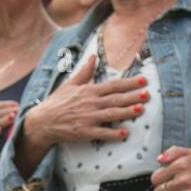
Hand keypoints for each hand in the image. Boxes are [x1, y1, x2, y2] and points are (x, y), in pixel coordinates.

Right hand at [24, 54, 148, 145]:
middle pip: (115, 99)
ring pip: (111, 114)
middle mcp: (90, 103)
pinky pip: (101, 133)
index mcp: (89, 91)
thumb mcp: (70, 84)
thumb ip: (85, 71)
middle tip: (147, 94)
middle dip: (132, 96)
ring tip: (141, 110)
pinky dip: (113, 133)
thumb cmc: (56, 103)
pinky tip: (124, 133)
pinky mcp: (84, 132)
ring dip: (126, 112)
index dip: (129, 82)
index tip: (143, 80)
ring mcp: (88, 118)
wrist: (42, 122)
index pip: (113, 85)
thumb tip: (93, 56)